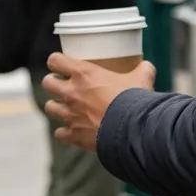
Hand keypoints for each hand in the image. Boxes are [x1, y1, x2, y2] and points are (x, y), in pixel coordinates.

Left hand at [42, 53, 156, 151]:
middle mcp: (71, 93)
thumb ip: (142, 70)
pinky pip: (59, 134)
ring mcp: (70, 115)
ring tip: (66, 108)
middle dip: (53, 83)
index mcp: (84, 74)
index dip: (57, 61)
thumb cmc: (134, 101)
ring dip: (56, 107)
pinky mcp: (74, 135)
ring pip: (49, 108)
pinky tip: (72, 132)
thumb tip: (147, 67)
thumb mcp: (142, 78)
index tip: (62, 64)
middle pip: (48, 83)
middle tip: (63, 85)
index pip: (55, 61)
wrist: (132, 129)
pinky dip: (64, 133)